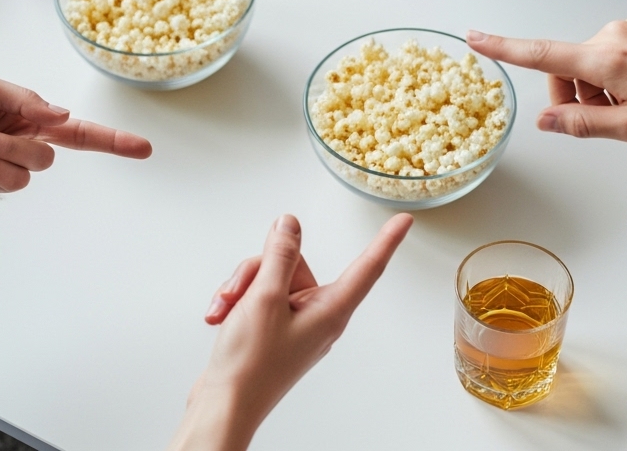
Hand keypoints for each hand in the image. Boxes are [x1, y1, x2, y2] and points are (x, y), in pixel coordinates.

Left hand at [0, 72, 152, 206]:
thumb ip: (26, 100)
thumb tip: (61, 116)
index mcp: (28, 112)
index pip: (78, 128)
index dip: (112, 139)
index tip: (143, 148)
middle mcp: (26, 137)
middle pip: (67, 145)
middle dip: (32, 144)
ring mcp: (12, 163)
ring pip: (39, 163)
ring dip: (6, 149)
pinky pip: (14, 181)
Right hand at [168, 213, 413, 450]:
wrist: (224, 406)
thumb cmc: (250, 366)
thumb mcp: (264, 298)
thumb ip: (280, 256)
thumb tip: (290, 225)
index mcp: (330, 311)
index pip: (367, 267)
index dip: (386, 241)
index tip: (403, 221)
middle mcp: (318, 316)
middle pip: (296, 265)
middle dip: (260, 269)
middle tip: (241, 291)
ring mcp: (295, 323)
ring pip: (271, 278)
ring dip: (243, 288)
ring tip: (228, 310)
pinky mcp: (275, 329)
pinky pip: (260, 297)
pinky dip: (239, 302)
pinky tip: (222, 317)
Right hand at [466, 17, 626, 140]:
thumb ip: (583, 124)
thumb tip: (545, 121)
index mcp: (605, 59)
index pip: (541, 54)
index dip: (503, 48)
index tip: (475, 38)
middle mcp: (611, 34)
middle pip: (569, 70)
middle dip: (581, 98)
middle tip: (619, 119)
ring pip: (593, 65)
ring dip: (606, 89)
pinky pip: (616, 53)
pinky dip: (623, 75)